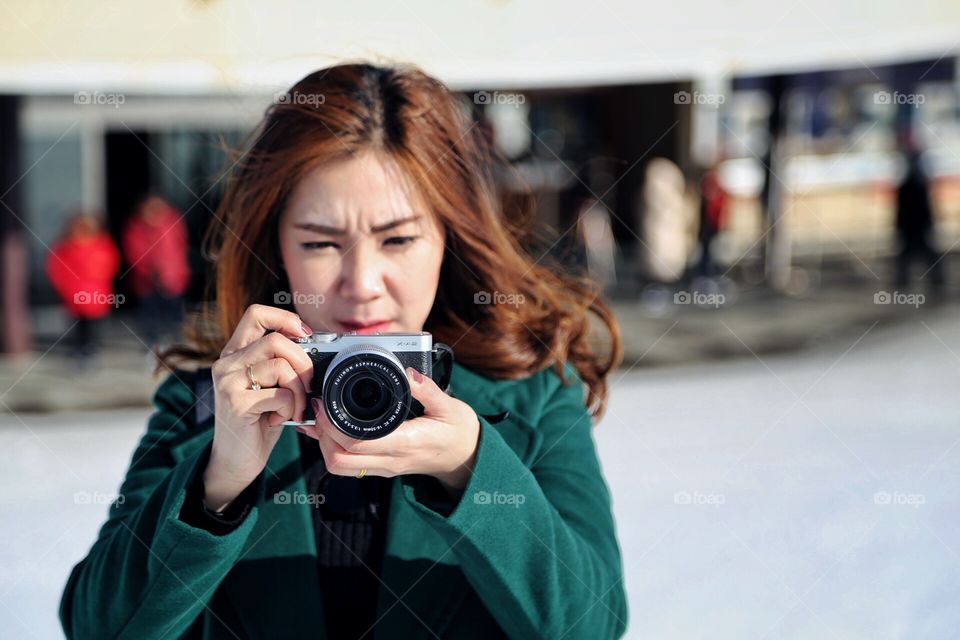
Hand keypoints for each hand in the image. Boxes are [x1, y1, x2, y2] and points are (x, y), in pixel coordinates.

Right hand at [203, 304, 314, 510]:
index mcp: (235, 353)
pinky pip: (281, 395)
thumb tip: (317, 347)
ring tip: (294, 408)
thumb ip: (282, 364)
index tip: (305, 336)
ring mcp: (228, 383)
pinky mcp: (236, 404)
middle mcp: (226, 363)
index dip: (285, 319)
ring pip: (281, 367)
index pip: (256, 314)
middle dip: (304, 363)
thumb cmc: (259, 422)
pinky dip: (291, 409)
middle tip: (308, 386)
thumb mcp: (270, 386)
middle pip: (277, 341)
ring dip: (299, 391)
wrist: (235, 461)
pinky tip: (281, 420)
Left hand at [297, 367, 480, 491]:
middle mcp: (390, 460)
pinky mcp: (382, 467)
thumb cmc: (458, 431)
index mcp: (405, 444)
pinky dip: (333, 449)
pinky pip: (348, 465)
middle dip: (321, 437)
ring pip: (340, 467)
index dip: (332, 425)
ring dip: (324, 445)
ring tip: (322, 417)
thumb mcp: (449, 406)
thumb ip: (428, 389)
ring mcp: (385, 467)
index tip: (323, 402)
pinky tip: (330, 429)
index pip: (356, 444)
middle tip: (319, 408)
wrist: (467, 456)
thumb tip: (408, 372)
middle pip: (339, 461)